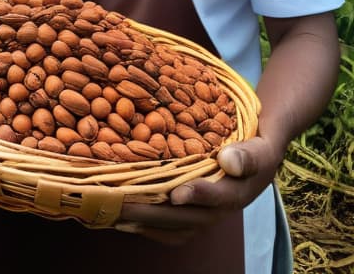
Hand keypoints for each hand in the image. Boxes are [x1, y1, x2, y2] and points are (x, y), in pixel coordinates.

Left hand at [114, 136, 281, 244]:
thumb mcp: (257, 145)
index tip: (177, 194)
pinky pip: (175, 231)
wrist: (258, 153)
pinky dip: (151, 229)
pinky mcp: (197, 216)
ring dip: (149, 224)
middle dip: (157, 213)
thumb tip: (228, 160)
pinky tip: (126, 220)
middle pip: (191, 217)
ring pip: (179, 227)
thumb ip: (247, 155)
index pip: (220, 195)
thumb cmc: (253, 145)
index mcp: (240, 188)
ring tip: (118, 214)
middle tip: (126, 205)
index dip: (199, 196)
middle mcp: (224, 207)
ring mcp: (210, 214)